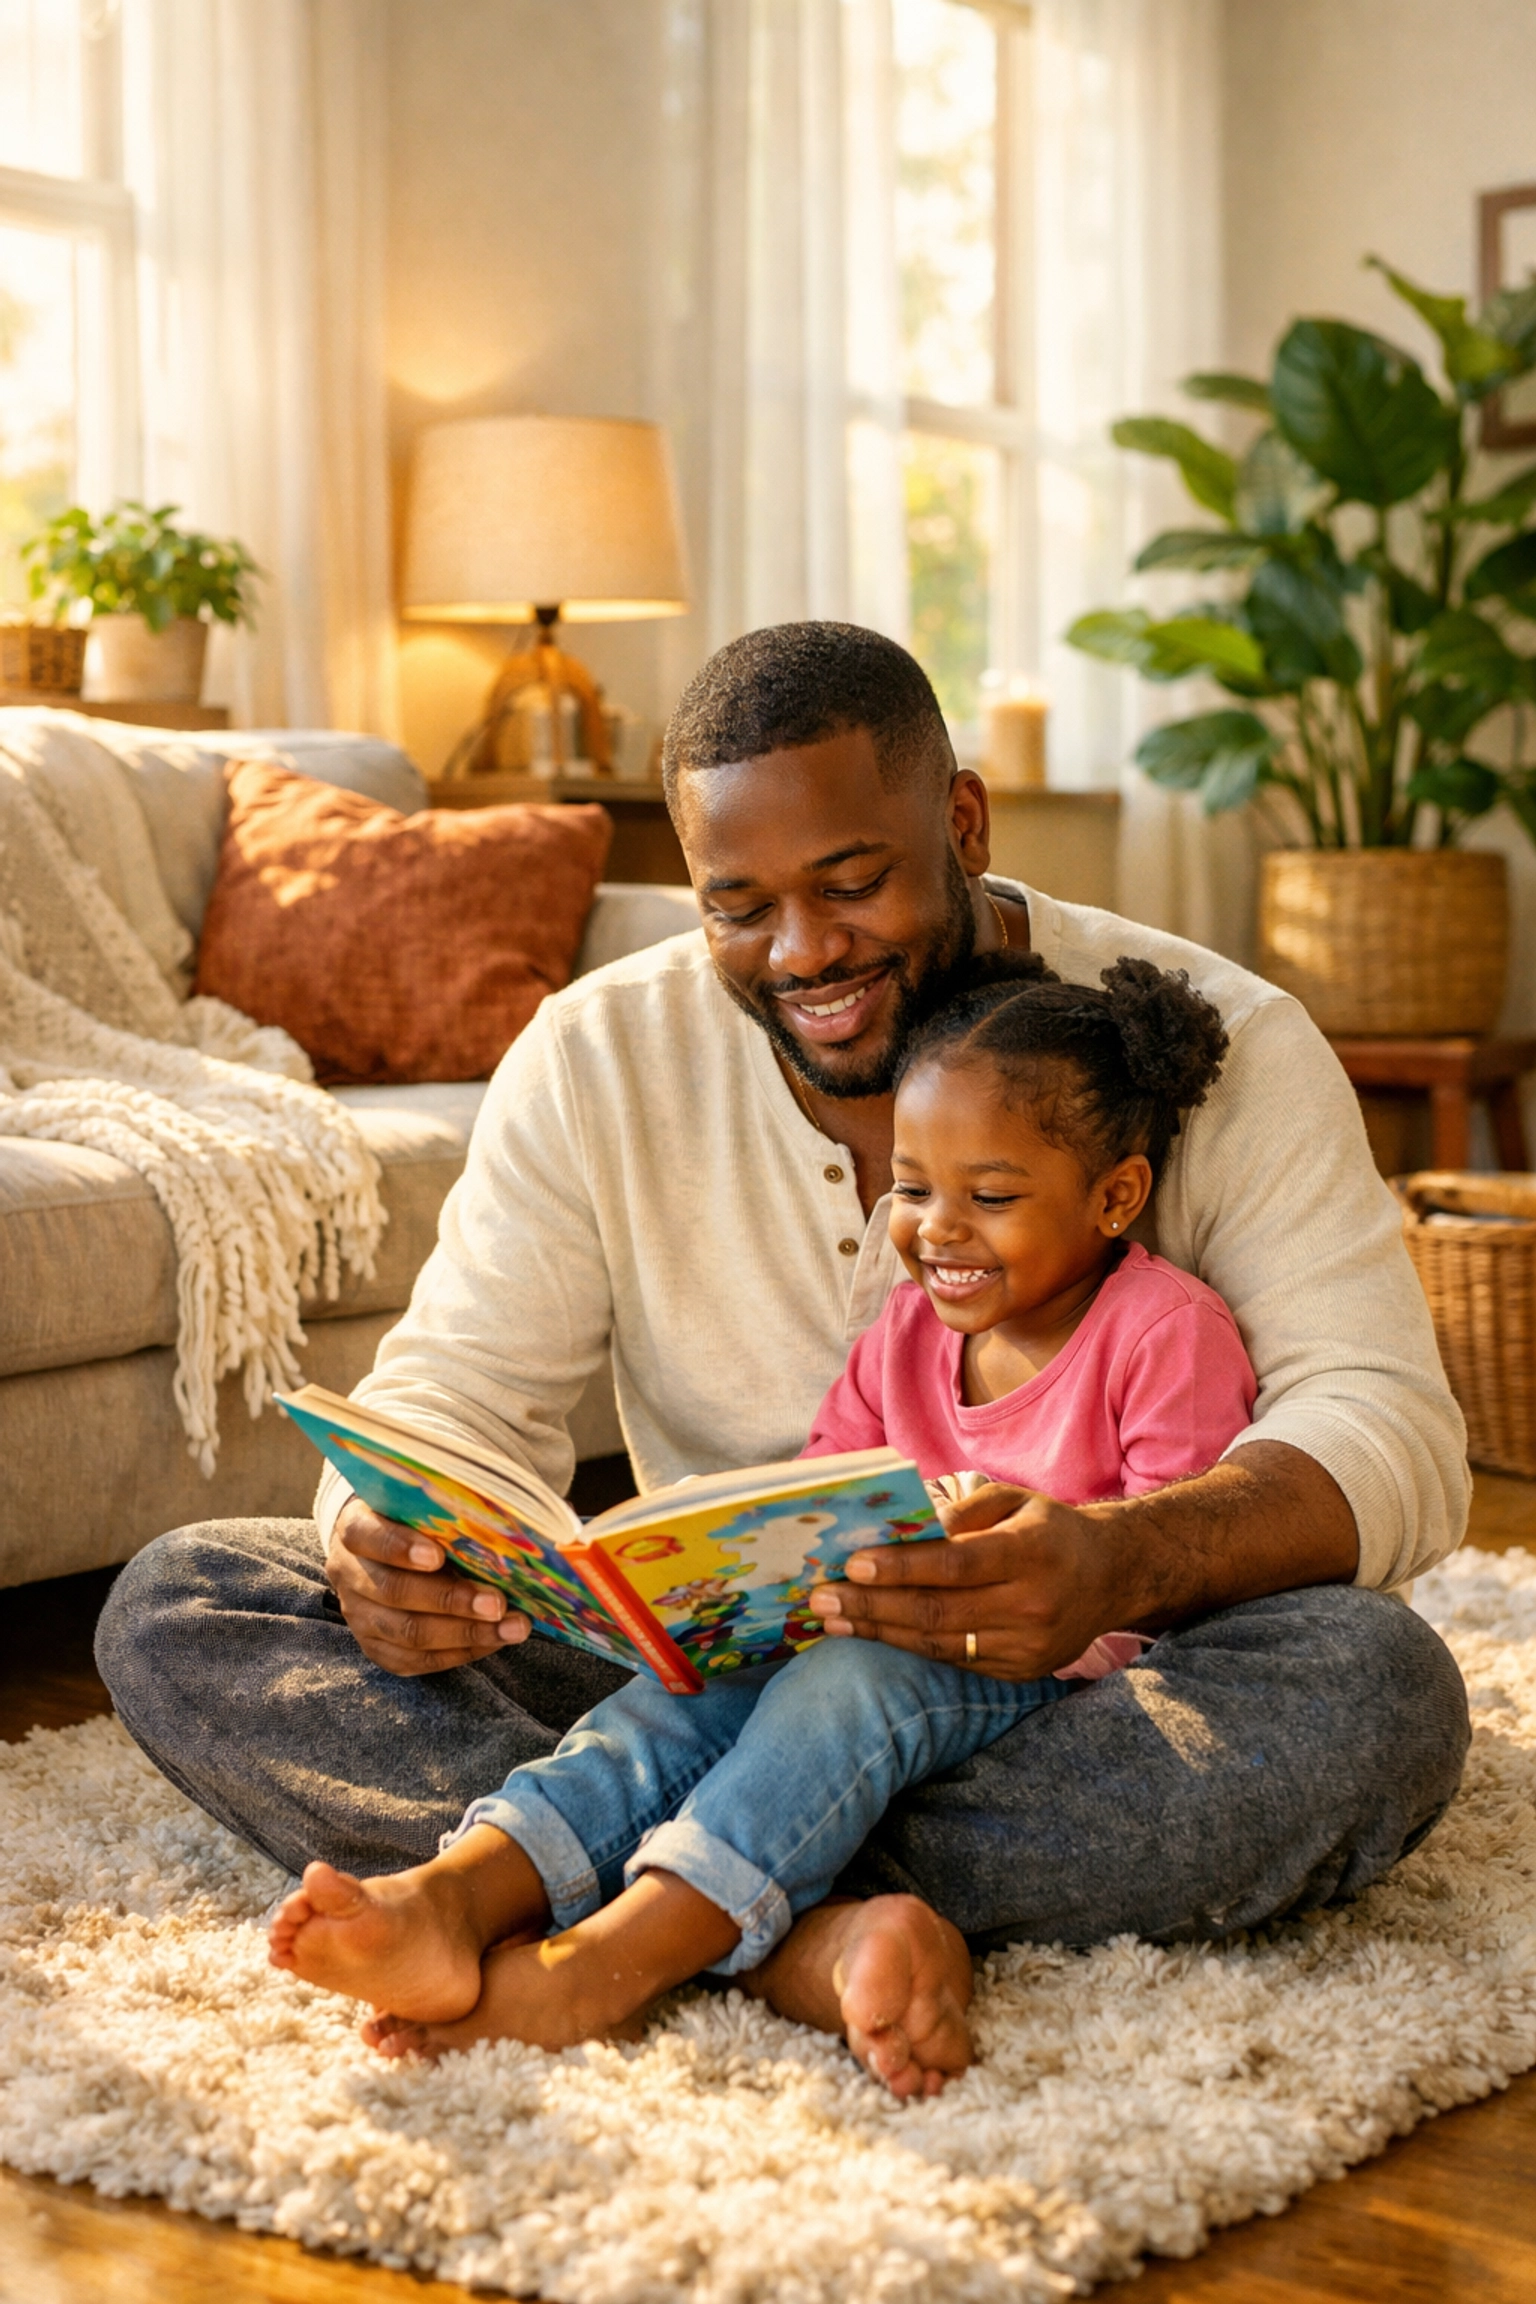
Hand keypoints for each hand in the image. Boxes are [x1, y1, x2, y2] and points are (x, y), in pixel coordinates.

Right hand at [326, 1498, 531, 1675]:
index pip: (367, 1535)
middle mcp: (349, 1573)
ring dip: (466, 1633)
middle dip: (450, 1601)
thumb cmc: (414, 1516)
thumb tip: (519, 1510)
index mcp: (355, 1526)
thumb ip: (455, 1502)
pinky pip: (415, 1660)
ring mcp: (358, 1615)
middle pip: (393, 1592)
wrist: (383, 1545)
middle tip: (496, 1603)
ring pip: (407, 1633)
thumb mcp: (424, 1500)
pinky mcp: (375, 1647)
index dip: (400, 1547)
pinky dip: (459, 1652)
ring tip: (511, 1627)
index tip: (438, 1555)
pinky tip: (493, 1640)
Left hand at [808, 1482, 1119, 1680]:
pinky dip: (911, 1648)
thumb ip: (965, 1512)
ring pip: (940, 1644)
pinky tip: (876, 1634)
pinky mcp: (1021, 1671)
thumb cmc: (1051, 1530)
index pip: (955, 1565)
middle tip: (821, 1598)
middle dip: (871, 1606)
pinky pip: (957, 1662)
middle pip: (937, 1612)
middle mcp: (1031, 1605)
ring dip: (880, 1632)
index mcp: (1030, 1553)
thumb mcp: (1016, 1500)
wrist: (1114, 1576)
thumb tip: (909, 1528)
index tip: (853, 1563)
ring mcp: (1027, 1646)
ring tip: (833, 1619)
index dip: (901, 1567)